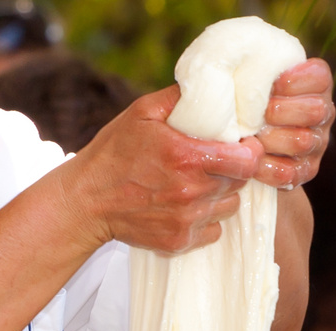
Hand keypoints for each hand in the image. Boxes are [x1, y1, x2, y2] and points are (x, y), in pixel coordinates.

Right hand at [60, 87, 260, 254]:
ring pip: (228, 207)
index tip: (240, 146)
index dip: (250, 152)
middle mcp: (191, 192)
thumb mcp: (142, 112)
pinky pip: (212, 230)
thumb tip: (213, 83)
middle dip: (232, 170)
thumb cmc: (113, 153)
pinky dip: (204, 219)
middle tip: (211, 162)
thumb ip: (181, 97)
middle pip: (240, 183)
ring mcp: (186, 221)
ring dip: (220, 195)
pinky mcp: (179, 242)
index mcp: (187, 157)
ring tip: (196, 184)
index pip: (248, 161)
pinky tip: (184, 206)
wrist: (85, 202)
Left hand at [252, 58, 334, 190]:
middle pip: (316, 110)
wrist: (246, 143)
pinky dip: (266, 168)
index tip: (274, 84)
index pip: (319, 76)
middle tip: (260, 114)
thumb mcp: (252, 79)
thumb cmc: (245, 100)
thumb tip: (231, 61)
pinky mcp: (306, 170)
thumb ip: (253, 71)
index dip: (296, 80)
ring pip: (302, 141)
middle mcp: (323, 113)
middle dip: (282, 111)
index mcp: (316, 85)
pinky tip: (251, 160)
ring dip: (271, 139)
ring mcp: (317, 143)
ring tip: (250, 137)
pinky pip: (289, 172)